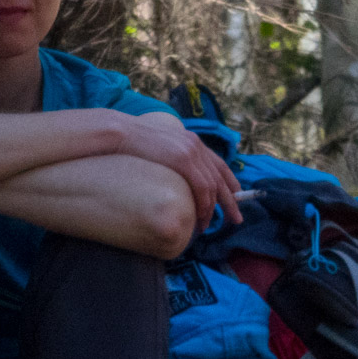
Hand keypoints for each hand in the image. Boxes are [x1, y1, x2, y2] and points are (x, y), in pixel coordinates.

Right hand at [118, 114, 243, 229]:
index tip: (236, 196)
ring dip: (213, 208)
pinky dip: (205, 204)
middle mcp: (196, 145)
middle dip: (231, 200)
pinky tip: (202, 216)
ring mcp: (191, 152)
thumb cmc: (133, 144)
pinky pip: (202, 187)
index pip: (219, 164)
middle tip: (236, 219)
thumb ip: (172, 159)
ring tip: (209, 225)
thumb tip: (174, 177)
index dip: (230, 182)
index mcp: (192, 141)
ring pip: (212, 186)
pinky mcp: (183, 160)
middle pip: (221, 177)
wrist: (121, 133)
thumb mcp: (160, 149)